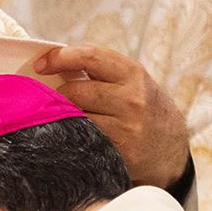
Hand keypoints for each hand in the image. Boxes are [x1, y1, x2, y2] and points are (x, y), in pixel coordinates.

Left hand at [34, 45, 188, 188]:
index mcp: (133, 74)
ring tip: (63, 117)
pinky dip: (72, 136)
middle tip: (53, 99)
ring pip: (77, 117)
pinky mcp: (121, 153)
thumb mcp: (131, 81)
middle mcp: (132, 99)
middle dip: (60, 94)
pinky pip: (83, 141)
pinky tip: (72, 136)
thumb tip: (54, 63)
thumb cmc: (143, 107)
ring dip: (64, 117)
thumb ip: (99, 71)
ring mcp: (127, 128)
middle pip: (77, 91)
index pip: (90, 57)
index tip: (40, 65)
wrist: (171, 147)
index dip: (60, 58)